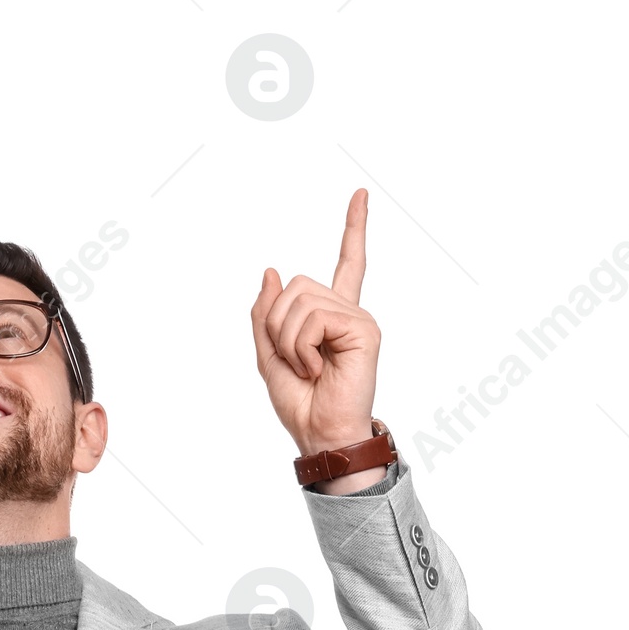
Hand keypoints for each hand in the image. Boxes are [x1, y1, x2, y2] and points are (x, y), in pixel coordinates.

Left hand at [251, 190, 380, 458]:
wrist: (320, 435)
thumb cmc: (301, 404)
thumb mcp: (268, 355)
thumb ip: (265, 314)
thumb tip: (271, 271)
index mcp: (330, 315)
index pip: (346, 263)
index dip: (354, 229)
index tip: (361, 194)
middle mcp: (348, 310)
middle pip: (295, 286)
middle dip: (277, 325)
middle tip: (294, 361)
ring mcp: (357, 317)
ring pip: (300, 301)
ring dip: (288, 340)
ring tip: (307, 368)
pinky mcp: (362, 328)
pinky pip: (313, 319)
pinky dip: (302, 348)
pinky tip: (317, 368)